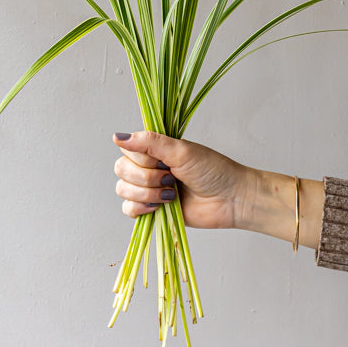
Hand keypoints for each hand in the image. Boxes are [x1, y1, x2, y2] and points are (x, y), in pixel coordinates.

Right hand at [112, 131, 254, 229]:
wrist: (230, 199)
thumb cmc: (213, 171)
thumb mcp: (181, 151)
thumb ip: (150, 142)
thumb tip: (117, 137)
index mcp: (155, 149)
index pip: (127, 149)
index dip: (141, 159)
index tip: (163, 161)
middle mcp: (149, 167)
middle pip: (121, 170)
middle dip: (146, 178)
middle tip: (171, 178)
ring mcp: (149, 188)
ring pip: (123, 190)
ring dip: (146, 193)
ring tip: (170, 194)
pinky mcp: (151, 209)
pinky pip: (128, 210)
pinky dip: (141, 208)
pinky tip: (159, 206)